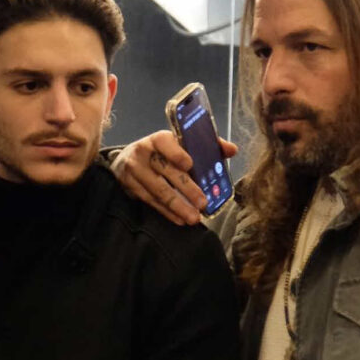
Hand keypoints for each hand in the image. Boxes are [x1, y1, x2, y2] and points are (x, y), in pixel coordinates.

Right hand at [110, 130, 237, 224]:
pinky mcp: (131, 188)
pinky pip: (152, 202)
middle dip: (186, 188)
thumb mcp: (179, 144)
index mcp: (158, 139)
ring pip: (158, 190)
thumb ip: (207, 145)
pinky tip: (180, 219)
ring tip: (194, 218)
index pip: (165, 143)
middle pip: (166, 171)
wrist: (126, 160)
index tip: (190, 165)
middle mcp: (144, 153)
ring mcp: (135, 171)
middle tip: (203, 203)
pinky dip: (167, 212)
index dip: (176, 153)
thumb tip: (232, 150)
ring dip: (178, 206)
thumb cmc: (162, 152)